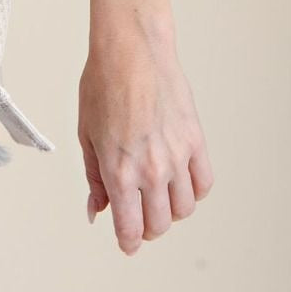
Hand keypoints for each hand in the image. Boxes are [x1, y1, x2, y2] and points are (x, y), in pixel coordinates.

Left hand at [78, 20, 214, 254]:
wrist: (132, 50)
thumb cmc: (103, 84)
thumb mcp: (86, 134)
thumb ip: (94, 178)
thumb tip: (97, 210)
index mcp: (119, 170)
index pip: (131, 228)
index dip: (128, 241)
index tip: (127, 242)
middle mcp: (151, 169)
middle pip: (159, 224)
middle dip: (147, 227)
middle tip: (139, 215)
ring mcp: (177, 156)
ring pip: (184, 208)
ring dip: (170, 210)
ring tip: (158, 195)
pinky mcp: (195, 140)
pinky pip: (204, 183)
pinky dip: (194, 190)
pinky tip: (181, 180)